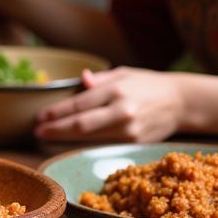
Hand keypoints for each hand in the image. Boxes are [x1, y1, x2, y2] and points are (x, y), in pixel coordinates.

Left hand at [35, 67, 184, 142]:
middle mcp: (121, 111)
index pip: (79, 104)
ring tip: (47, 135)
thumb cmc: (146, 84)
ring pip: (89, 138)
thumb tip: (81, 79)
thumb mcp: (123, 74)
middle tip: (36, 131)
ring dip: (65, 138)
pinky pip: (103, 144)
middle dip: (55, 129)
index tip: (39, 116)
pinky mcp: (134, 143)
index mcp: (116, 91)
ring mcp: (129, 130)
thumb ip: (99, 80)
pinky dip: (84, 143)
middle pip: (80, 125)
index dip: (56, 112)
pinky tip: (69, 142)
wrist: (181, 102)